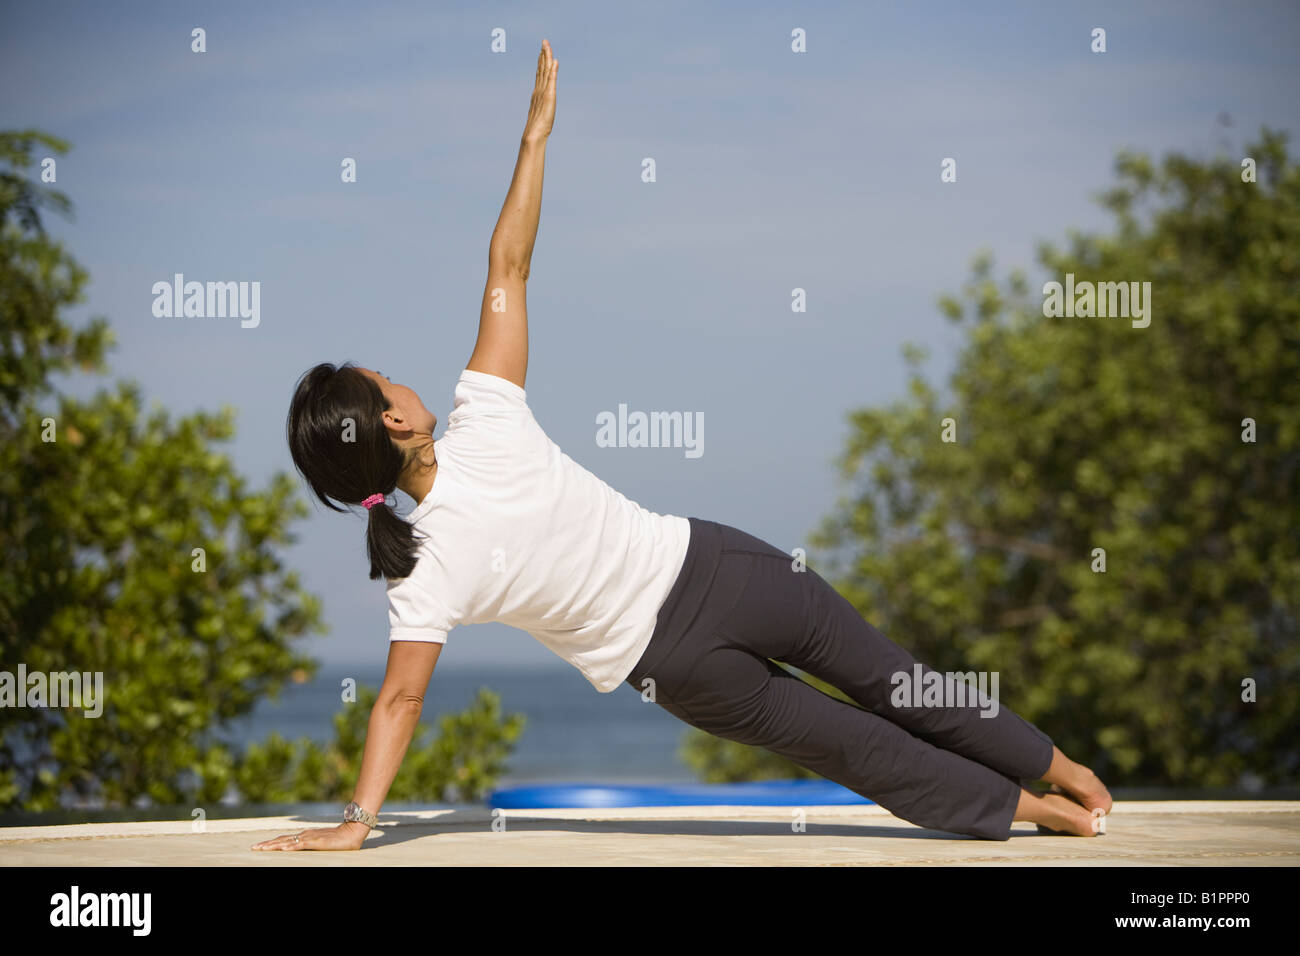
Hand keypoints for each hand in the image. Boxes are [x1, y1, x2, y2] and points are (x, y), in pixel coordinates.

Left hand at [251, 822, 367, 851]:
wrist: (352, 831)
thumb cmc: (338, 838)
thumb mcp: (320, 842)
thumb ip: (310, 843)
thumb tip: (298, 846)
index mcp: (304, 836)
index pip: (284, 839)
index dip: (270, 843)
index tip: (258, 846)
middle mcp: (304, 835)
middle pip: (282, 840)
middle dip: (267, 844)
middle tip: (253, 848)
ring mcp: (310, 838)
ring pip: (288, 841)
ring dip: (274, 845)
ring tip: (262, 848)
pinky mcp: (317, 841)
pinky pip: (302, 844)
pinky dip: (291, 846)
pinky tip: (283, 848)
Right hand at [522, 39, 556, 142]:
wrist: (534, 134)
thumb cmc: (537, 128)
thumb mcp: (541, 114)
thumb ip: (541, 108)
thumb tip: (543, 103)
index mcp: (537, 93)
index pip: (540, 74)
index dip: (541, 62)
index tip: (542, 51)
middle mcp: (539, 90)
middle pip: (542, 69)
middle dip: (543, 54)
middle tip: (544, 42)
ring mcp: (543, 92)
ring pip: (545, 71)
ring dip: (546, 57)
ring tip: (546, 45)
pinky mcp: (549, 96)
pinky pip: (551, 80)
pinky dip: (552, 70)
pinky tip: (554, 61)